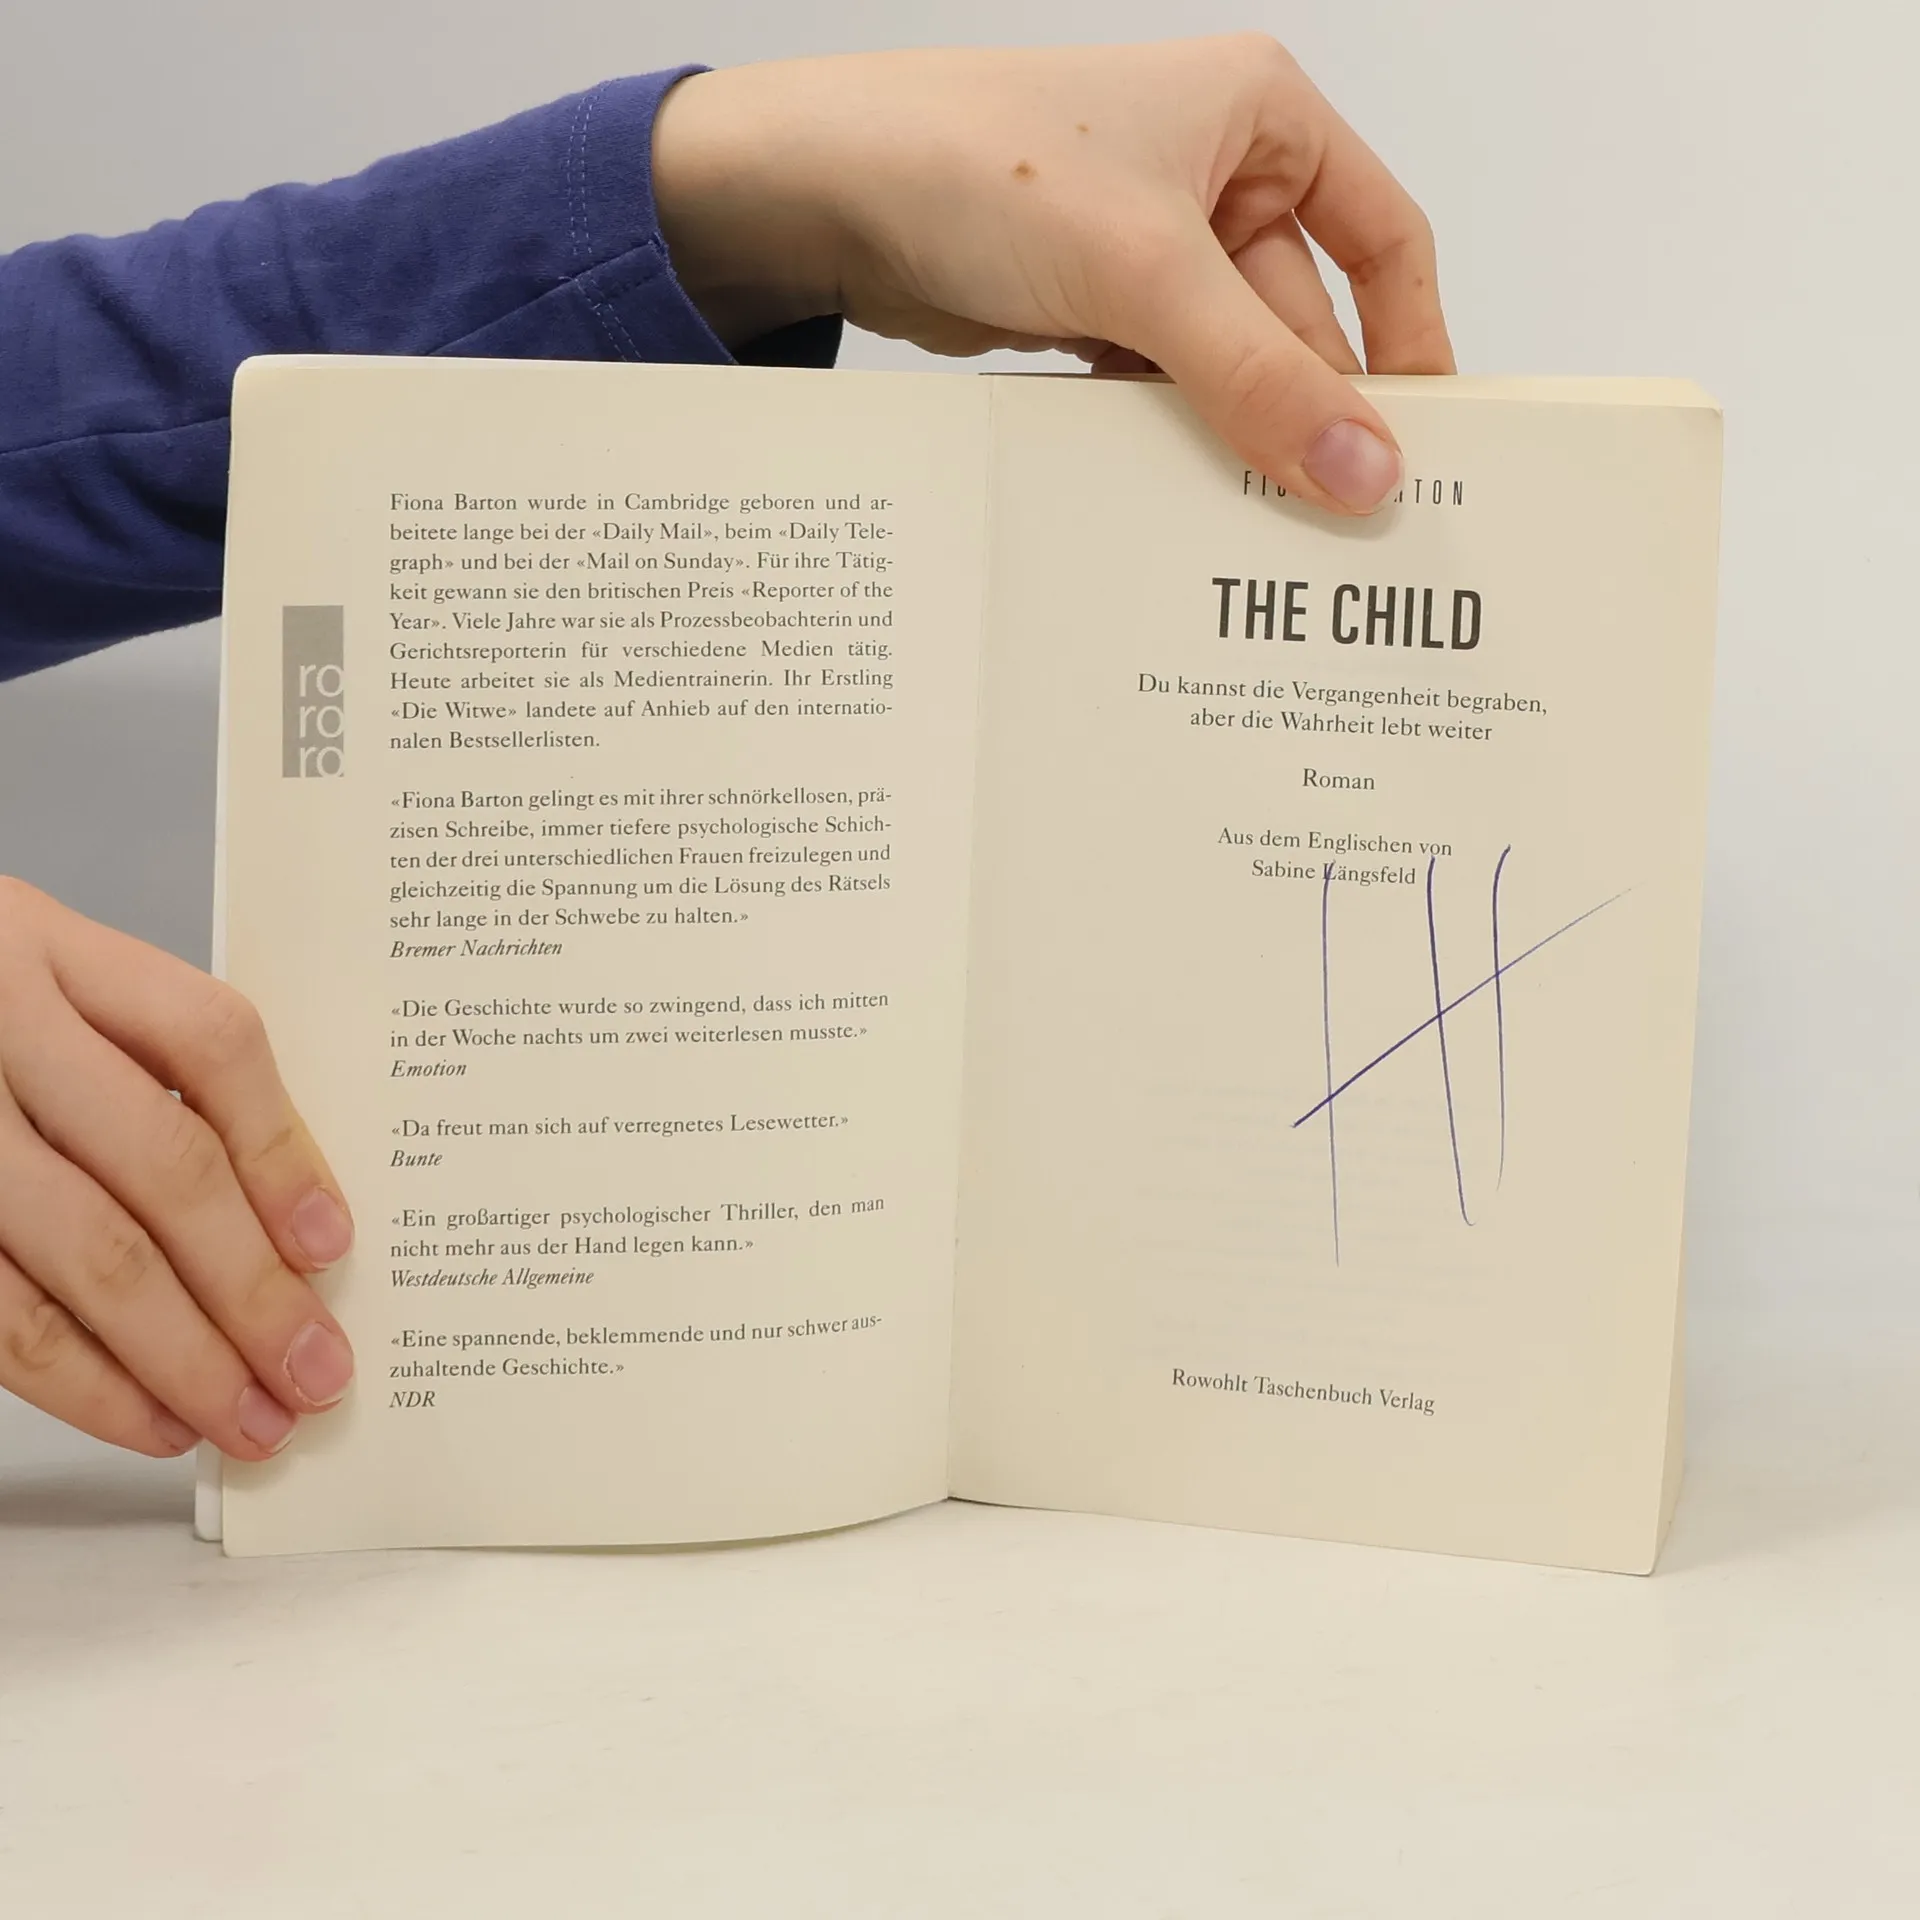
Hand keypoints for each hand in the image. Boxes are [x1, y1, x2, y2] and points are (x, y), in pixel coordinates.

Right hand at [0, 880, 353, 1458]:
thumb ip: (160, 1072)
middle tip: (315, 1372)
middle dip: (250, 1288)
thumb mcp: (60, 992)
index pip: (206, 1040)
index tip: (332, 1245)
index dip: (280, 1148)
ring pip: (83, 1253)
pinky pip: (0, 1314)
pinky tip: (152, 1417)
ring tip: (249, 1420)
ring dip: (181, 1358)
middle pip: (158, 1164)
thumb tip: (293, 1219)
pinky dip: (85, 1383)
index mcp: (57, 951)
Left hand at [653, 35, 1452, 515]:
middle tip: (1337, 526)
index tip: (1426, 444)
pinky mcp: (1093, 310)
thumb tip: (1365, 470)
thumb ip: (1259, 378)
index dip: (1413, 342)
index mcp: (1262, 119)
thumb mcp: (1144, 271)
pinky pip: (1162, 388)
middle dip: (1311, 414)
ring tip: (1259, 531)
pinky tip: (1178, 499)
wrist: (823, 194)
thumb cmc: (979, 165)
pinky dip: (1171, 438)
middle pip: (1303, 322)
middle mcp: (1217, 177)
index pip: (1383, 241)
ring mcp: (1150, 251)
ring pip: (1229, 365)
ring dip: (1238, 438)